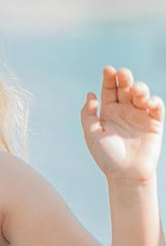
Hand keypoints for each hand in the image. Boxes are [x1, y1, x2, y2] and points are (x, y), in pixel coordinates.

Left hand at [81, 67, 163, 183]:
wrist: (126, 174)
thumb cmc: (107, 157)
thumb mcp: (92, 135)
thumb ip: (88, 115)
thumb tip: (90, 95)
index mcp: (108, 112)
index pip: (109, 89)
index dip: (109, 78)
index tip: (108, 70)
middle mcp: (124, 110)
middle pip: (125, 87)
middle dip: (125, 77)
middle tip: (123, 74)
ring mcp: (140, 115)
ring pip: (142, 93)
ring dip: (140, 88)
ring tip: (136, 92)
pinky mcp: (154, 122)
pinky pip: (156, 106)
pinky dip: (154, 101)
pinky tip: (147, 102)